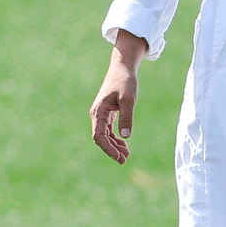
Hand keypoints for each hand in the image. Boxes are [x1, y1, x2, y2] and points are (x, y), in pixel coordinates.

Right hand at [90, 30, 145, 163]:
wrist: (122, 67)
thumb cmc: (125, 81)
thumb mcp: (128, 99)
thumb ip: (126, 117)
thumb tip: (126, 136)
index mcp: (99, 112)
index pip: (99, 136)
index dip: (108, 149)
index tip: (119, 157)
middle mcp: (97, 114)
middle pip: (101, 138)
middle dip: (112, 150)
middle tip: (124, 160)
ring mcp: (102, 114)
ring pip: (105, 135)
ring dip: (114, 146)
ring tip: (126, 155)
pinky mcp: (107, 112)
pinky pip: (108, 129)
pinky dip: (115, 138)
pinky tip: (124, 144)